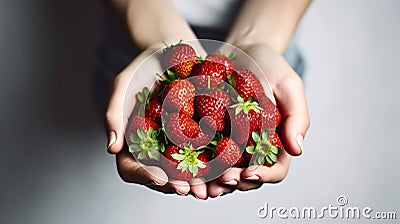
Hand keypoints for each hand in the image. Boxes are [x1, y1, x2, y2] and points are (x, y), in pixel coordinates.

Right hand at [105, 44, 209, 198]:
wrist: (171, 51)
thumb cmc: (143, 67)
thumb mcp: (123, 85)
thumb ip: (113, 114)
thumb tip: (111, 148)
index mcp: (133, 141)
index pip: (131, 167)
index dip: (144, 176)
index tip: (159, 178)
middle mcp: (155, 147)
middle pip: (161, 176)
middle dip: (175, 185)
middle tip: (188, 189)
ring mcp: (177, 143)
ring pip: (185, 171)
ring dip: (196, 183)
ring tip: (208, 188)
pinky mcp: (199, 134)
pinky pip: (206, 153)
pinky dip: (214, 164)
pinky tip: (224, 168)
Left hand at [207, 44, 309, 196]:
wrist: (241, 51)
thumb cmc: (270, 67)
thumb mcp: (289, 86)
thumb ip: (297, 117)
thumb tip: (298, 150)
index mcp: (276, 142)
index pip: (276, 169)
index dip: (264, 175)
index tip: (250, 172)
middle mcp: (253, 148)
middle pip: (247, 178)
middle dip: (235, 182)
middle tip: (222, 180)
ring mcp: (231, 144)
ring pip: (224, 173)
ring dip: (214, 183)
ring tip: (203, 185)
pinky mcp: (210, 135)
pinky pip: (204, 156)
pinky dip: (198, 166)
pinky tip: (188, 169)